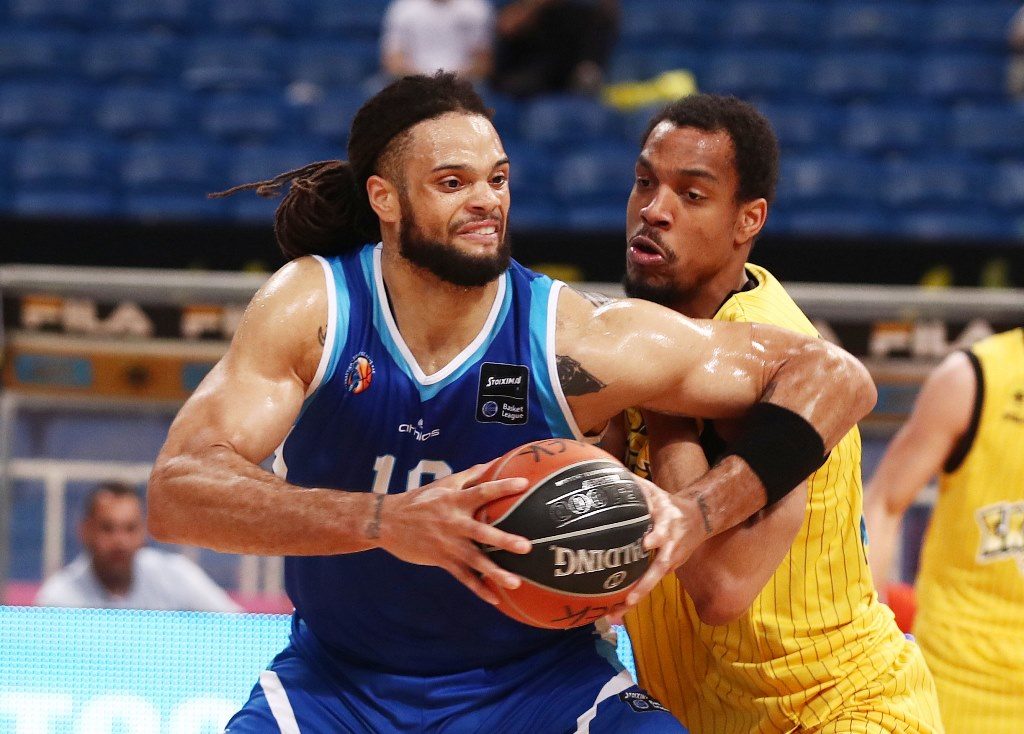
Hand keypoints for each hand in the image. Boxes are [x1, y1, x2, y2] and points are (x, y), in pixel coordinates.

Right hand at [379, 463, 531, 604]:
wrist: (387, 521)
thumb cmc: (420, 499)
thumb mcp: (444, 484)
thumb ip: (470, 475)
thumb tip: (495, 462)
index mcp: (455, 501)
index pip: (482, 492)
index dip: (502, 487)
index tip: (524, 485)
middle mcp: (453, 523)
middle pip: (482, 532)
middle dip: (503, 540)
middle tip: (526, 547)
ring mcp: (447, 544)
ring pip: (474, 561)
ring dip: (495, 573)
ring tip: (515, 583)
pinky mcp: (441, 560)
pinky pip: (463, 577)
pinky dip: (478, 588)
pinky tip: (495, 598)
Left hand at [606, 474, 704, 621]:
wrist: (699, 519)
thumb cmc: (669, 504)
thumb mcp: (656, 492)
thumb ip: (636, 487)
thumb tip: (611, 475)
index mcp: (669, 524)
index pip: (664, 531)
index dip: (658, 537)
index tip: (648, 542)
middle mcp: (671, 547)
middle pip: (659, 568)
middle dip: (644, 585)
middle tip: (628, 599)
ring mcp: (670, 561)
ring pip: (653, 582)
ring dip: (636, 598)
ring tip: (616, 615)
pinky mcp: (666, 569)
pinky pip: (649, 585)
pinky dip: (634, 598)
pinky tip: (616, 613)